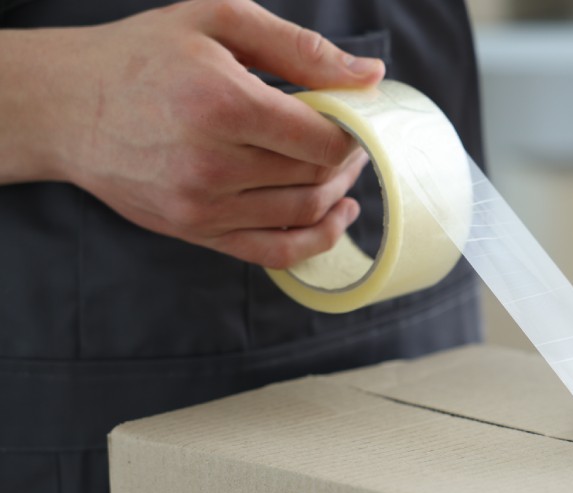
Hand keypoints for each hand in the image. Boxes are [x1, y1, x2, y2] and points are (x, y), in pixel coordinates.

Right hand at [37, 0, 384, 267]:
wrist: (65, 105)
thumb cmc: (144, 55)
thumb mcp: (219, 21)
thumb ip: (301, 49)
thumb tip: (370, 75)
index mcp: (223, 105)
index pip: (322, 140)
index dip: (354, 133)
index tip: (355, 119)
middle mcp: (212, 164)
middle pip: (315, 177)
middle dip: (348, 161)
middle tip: (351, 141)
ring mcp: (201, 206)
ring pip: (301, 214)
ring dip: (335, 194)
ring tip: (339, 169)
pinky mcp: (194, 231)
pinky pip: (274, 253)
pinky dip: (315, 241)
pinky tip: (333, 216)